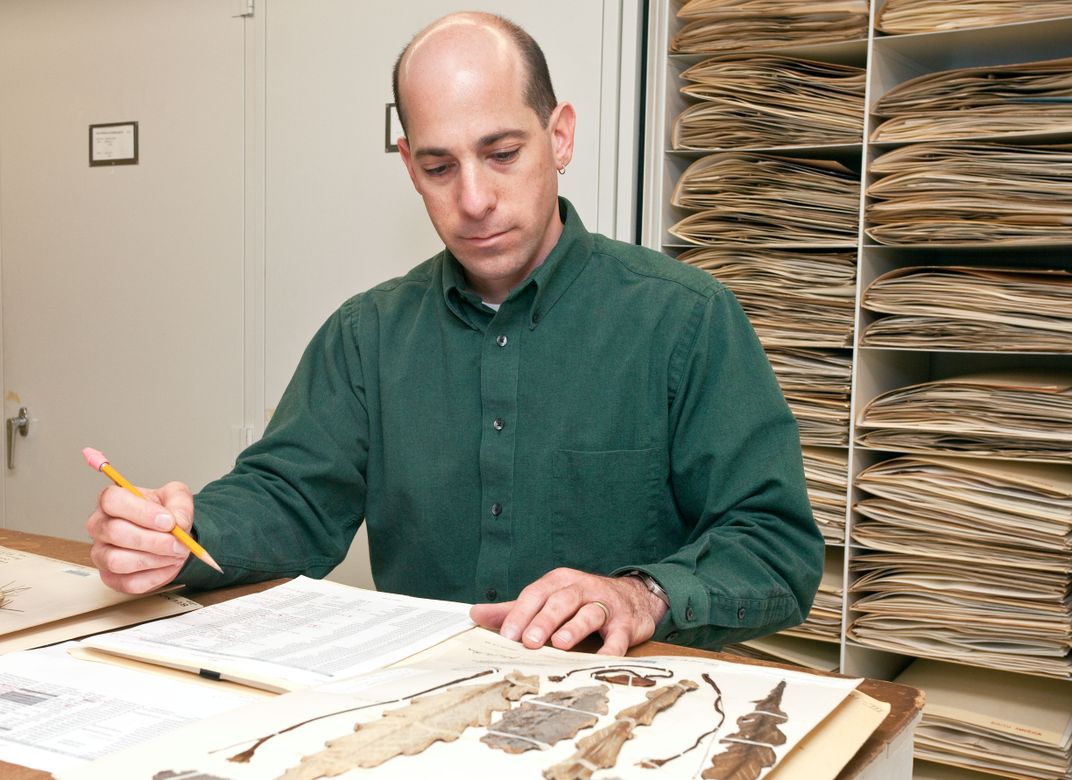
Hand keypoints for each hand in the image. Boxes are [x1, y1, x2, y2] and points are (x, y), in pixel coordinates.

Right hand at [86, 481, 194, 593]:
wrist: (169, 536)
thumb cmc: (165, 513)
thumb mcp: (177, 496)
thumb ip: (180, 503)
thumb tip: (179, 522)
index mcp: (111, 500)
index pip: (112, 500)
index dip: (142, 512)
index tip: (169, 522)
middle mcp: (99, 526)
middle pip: (114, 532)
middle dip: (153, 541)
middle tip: (178, 543)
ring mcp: (101, 553)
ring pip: (117, 561)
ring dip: (154, 560)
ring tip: (175, 554)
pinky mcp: (110, 577)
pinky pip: (128, 583)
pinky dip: (155, 577)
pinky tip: (169, 565)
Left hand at [469, 567, 668, 655]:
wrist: (634, 598)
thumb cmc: (583, 601)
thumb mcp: (548, 599)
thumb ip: (515, 609)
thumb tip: (475, 613)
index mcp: (559, 582)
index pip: (536, 594)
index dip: (521, 613)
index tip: (506, 635)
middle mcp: (582, 588)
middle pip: (562, 600)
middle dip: (544, 620)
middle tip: (529, 641)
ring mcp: (605, 605)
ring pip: (589, 612)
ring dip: (574, 627)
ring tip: (560, 643)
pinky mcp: (626, 623)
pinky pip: (618, 636)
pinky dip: (611, 648)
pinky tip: (601, 660)